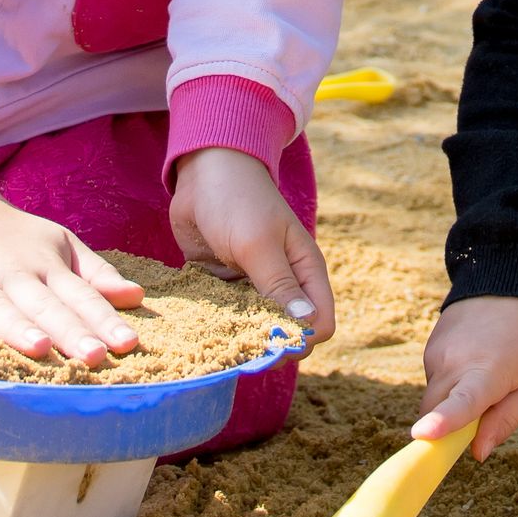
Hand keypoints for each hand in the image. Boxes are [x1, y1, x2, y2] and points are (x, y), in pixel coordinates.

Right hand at [0, 143, 145, 362]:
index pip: (80, 297)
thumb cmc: (13, 237)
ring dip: (15, 327)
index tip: (127, 343)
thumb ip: (95, 274)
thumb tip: (137, 296)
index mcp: (45, 266)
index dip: (103, 319)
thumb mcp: (59, 244)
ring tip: (38, 347)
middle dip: (70, 331)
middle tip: (95, 357)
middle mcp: (11, 274)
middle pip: (43, 306)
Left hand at [169, 144, 334, 336]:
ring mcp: (253, 286)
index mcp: (305, 273)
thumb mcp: (258, 244)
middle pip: (286, 333)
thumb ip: (279, 285)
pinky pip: (226, 316)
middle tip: (234, 343)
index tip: (266, 342)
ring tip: (212, 337)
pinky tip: (198, 322)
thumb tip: (308, 326)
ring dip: (236, 335)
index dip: (299, 339)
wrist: (203, 172)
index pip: (319, 324)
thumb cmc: (238, 201)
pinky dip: (215, 321)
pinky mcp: (225, 285)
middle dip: (265, 344)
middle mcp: (284, 284)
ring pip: (254, 328)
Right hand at [414, 295, 517, 457]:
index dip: (442, 422)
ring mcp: (437, 352)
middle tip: (484, 415)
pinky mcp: (429, 346)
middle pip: (435, 413)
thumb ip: (506, 420)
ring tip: (485, 375)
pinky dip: (449, 384)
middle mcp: (455, 362)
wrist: (512, 283)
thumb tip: (477, 453)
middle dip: (448, 428)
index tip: (421, 435)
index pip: (462, 402)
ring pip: (433, 398)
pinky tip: (472, 362)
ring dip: (450, 402)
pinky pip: (433, 380)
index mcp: (488, 372)